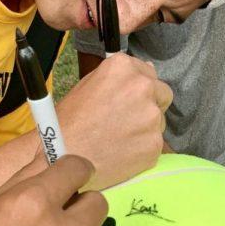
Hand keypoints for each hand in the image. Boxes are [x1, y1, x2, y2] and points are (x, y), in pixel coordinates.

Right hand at [57, 53, 172, 189]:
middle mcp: (142, 87)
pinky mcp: (155, 144)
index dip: (139, 89)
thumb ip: (119, 79)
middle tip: (127, 121)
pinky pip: (154, 144)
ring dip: (146, 128)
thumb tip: (148, 70)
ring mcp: (151, 117)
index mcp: (123, 67)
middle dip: (150, 105)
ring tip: (119, 140)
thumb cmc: (67, 122)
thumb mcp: (87, 86)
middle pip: (162, 94)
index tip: (127, 101)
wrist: (62, 158)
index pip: (148, 73)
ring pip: (159, 122)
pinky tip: (122, 153)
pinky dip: (142, 149)